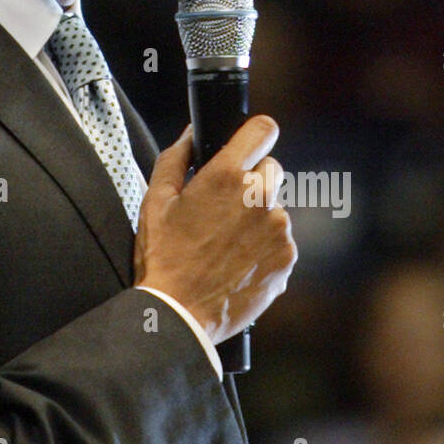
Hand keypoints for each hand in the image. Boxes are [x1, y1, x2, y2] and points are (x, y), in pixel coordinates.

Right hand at [134, 116, 296, 344]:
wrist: (180, 313)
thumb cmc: (164, 256)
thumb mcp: (156, 200)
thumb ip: (176, 158)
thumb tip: (191, 134)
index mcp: (227, 176)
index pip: (263, 130)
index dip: (255, 133)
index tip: (248, 144)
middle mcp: (260, 197)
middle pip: (271, 168)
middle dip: (251, 180)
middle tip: (224, 206)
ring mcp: (278, 229)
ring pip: (275, 207)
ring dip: (258, 216)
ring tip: (226, 242)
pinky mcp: (287, 257)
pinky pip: (280, 240)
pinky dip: (264, 246)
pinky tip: (237, 261)